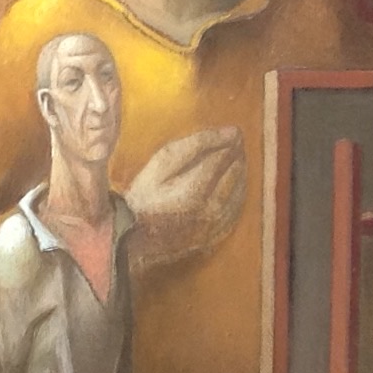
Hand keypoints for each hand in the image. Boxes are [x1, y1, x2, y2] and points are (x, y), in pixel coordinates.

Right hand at [126, 127, 246, 269]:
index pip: (225, 157)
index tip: (233, 132)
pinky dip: (238, 195)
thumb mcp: (161, 164)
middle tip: (234, 143)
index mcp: (196, 190)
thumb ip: (195, 145)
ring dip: (240, 173)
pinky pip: (236, 211)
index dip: (231, 142)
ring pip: (241, 192)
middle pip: (237, 173)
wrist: (131, 240)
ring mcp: (215, 226)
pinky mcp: (215, 237)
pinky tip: (230, 187)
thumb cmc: (142, 198)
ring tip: (233, 161)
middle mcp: (211, 210)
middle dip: (237, 155)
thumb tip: (231, 132)